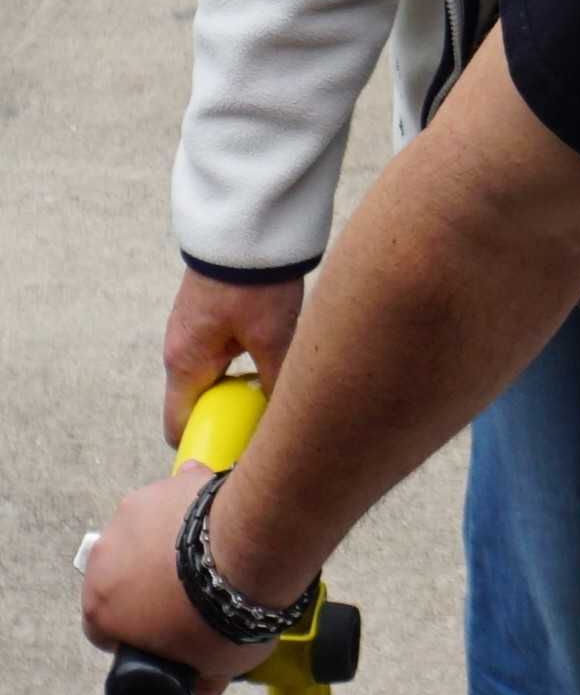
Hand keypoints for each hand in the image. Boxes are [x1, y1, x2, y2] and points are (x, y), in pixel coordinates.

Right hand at [76, 469, 273, 694]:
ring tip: (213, 554)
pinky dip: (192, 507)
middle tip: (192, 592)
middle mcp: (105, 558)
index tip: (160, 631)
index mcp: (102, 608)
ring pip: (145, 534)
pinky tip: (220, 519)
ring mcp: (132, 516)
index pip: (103, 627)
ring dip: (168, 543)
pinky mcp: (166, 485)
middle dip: (149, 585)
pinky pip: (175, 495)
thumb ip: (201, 681)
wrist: (254, 551)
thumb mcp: (217, 665)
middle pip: (120, 576)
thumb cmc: (228, 614)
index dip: (132, 632)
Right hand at [162, 271, 302, 445]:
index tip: (234, 462)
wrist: (248, 232)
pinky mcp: (210, 320)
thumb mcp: (274, 338)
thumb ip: (275, 381)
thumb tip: (286, 420)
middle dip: (228, 424)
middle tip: (266, 439)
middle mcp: (181, 353)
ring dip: (238, 398)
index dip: (203, 446)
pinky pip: (221, 361)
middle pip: (199, 406)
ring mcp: (194, 335)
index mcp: (186, 363)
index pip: (179, 424)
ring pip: (213, 383)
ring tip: (275, 411)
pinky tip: (275, 375)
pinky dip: (241, 375)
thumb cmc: (255, 285)